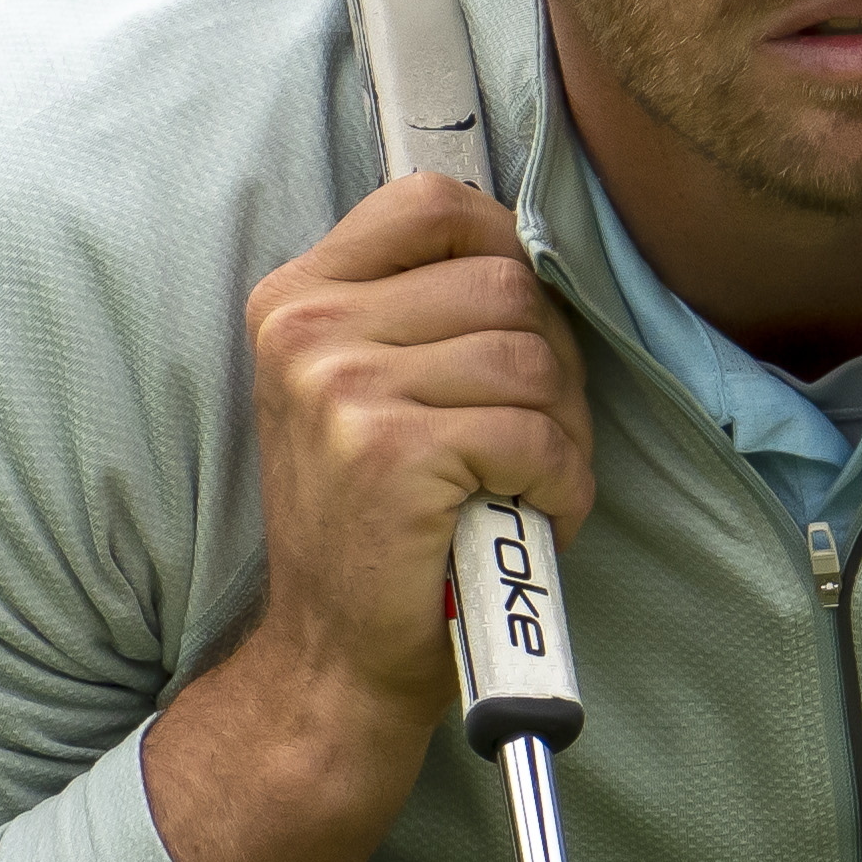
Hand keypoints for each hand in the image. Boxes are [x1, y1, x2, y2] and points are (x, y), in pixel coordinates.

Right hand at [144, 176, 595, 861]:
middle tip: (539, 440)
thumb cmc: (375, 526)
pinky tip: (531, 517)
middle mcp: (308, 328)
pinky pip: (536, 435)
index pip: (433, 203)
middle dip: (554, 365)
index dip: (508, 249)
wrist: (333, 658)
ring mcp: (344, 386)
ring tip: (533, 485)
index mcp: (297, 297)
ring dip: (564, 432)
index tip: (523, 323)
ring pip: (533, 360)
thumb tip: (536, 248)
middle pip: (506, 284)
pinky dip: (562, 485)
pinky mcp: (393, 450)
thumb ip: (419, 310)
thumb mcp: (360, 392)